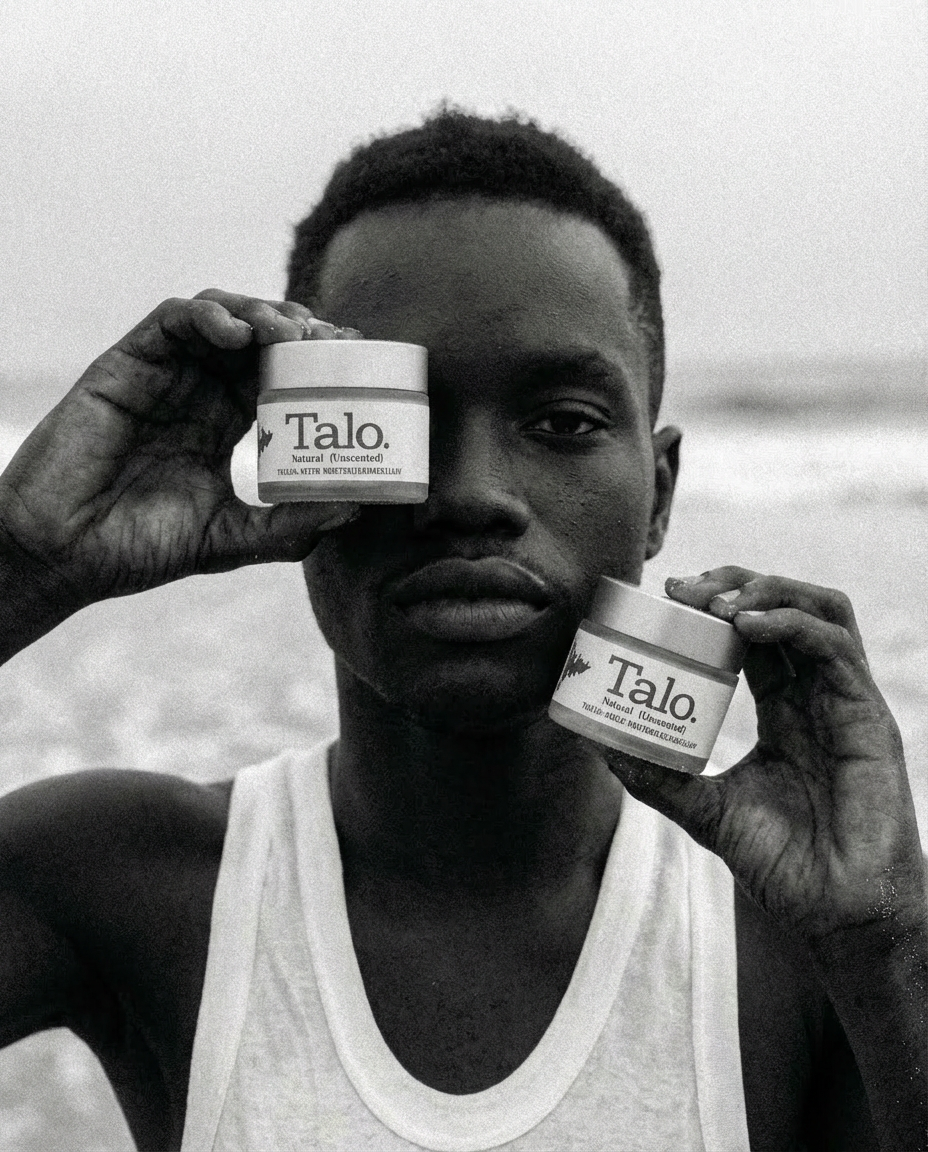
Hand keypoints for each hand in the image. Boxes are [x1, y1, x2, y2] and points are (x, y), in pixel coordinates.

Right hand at [0, 290, 360, 611]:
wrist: (63, 556)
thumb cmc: (139, 547)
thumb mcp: (230, 539)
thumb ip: (286, 527)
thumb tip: (355, 506)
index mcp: (222, 423)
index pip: (279, 376)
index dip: (317, 364)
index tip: (357, 365)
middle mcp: (197, 391)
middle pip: (259, 338)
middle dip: (301, 331)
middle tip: (336, 342)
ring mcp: (162, 374)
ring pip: (221, 317)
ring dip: (263, 314)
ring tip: (294, 333)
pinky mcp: (126, 364)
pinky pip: (171, 320)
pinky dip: (210, 316)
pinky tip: (240, 334)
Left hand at [602, 567, 924, 950]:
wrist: (835, 913)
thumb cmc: (784, 866)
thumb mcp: (705, 810)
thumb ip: (657, 777)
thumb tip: (596, 744)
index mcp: (785, 709)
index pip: (752, 634)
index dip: (715, 603)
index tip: (666, 593)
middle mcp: (817, 695)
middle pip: (784, 607)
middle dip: (734, 584)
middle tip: (683, 589)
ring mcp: (846, 701)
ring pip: (819, 610)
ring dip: (766, 590)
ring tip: (717, 602)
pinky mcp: (869, 715)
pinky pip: (836, 647)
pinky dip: (791, 623)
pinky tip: (749, 626)